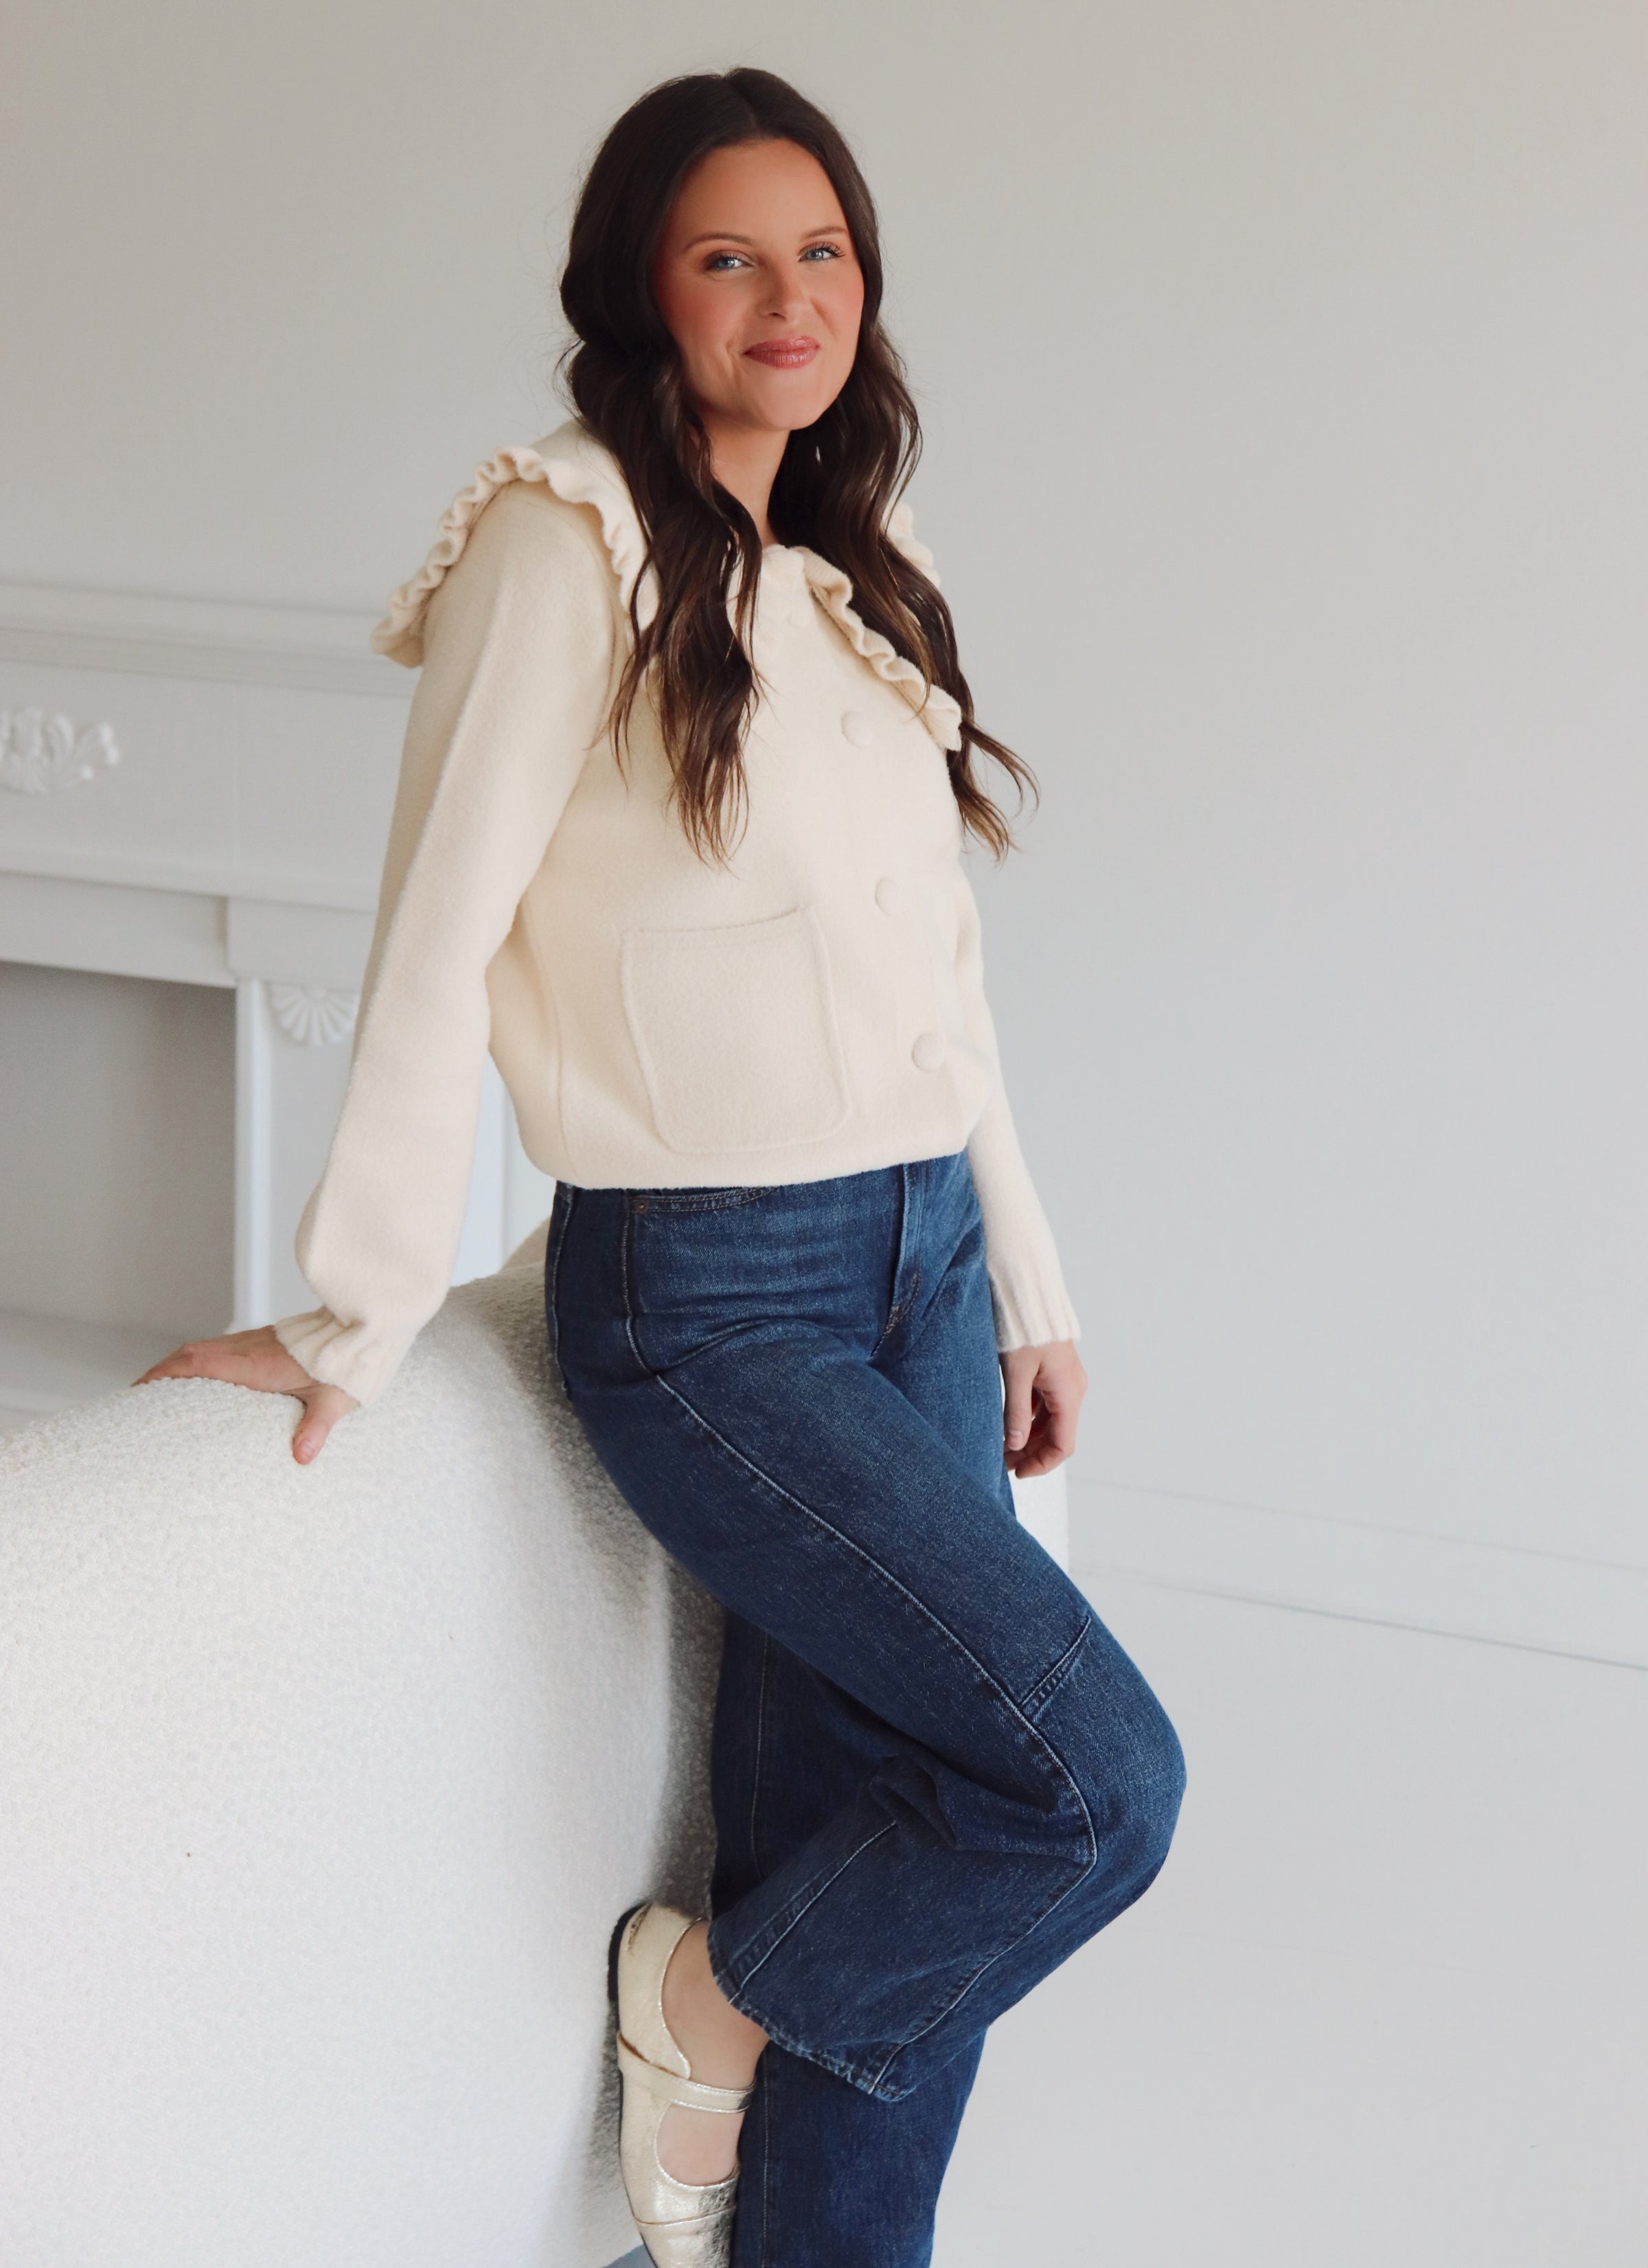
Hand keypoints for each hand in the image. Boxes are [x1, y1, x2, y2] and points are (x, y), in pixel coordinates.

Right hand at [135, 1326, 357, 1464]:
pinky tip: (195, 1381)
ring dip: (175, 1367)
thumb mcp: (334, 1400)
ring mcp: (254, 1343)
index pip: (198, 1363)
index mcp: (257, 1364)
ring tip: (154, 1393)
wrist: (363, 1327)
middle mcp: (249, 1349)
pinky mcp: (262, 1342)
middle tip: (134, 1399)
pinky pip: (218, 1349)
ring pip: (202, 1349)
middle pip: (190, 1355)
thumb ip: (316, 1427)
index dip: (164, 1375)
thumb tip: (302, 1457)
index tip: (138, 1391)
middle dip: (158, 1374)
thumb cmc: (348, 1365)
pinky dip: (197, 1363)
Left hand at [999, 1340, 1085, 1479]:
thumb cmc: (1025, 1330)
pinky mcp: (1052, 1375)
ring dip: (1028, 1439)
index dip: (1042, 1464)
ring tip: (1002, 1449)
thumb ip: (1015, 1413)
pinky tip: (1007, 1426)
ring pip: (1049, 1422)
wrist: (1029, 1297)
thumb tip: (1014, 1446)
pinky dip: (1027, 1420)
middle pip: (1057, 1436)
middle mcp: (1071, 1390)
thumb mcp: (1016, 1374)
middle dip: (1032, 1453)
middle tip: (1003, 1463)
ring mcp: (1063, 1382)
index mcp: (1068, 1393)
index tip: (1017, 1472)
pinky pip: (1043, 1407)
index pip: (1063, 1444)